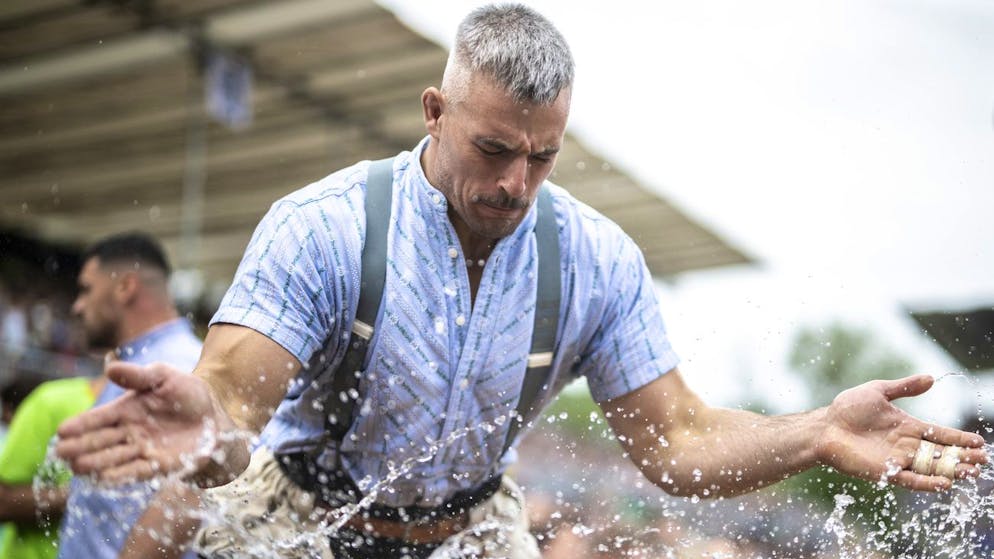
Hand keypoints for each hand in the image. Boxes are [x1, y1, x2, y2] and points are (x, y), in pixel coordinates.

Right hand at [56, 361, 236, 484]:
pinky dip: (119, 476)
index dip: (81, 425)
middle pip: (100, 441)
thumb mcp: (163, 376)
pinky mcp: (158, 466)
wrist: (216, 414)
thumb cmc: (187, 392)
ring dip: (96, 463)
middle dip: (80, 447)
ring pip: (113, 458)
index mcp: (126, 409)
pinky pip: (135, 472)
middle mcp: (129, 432)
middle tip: (62, 452)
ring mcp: (142, 450)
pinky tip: (102, 479)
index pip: (98, 418)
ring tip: (78, 466)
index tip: (62, 431)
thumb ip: (138, 375)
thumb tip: (109, 368)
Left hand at [817, 374, 987, 490]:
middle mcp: (906, 445)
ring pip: (931, 468)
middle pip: (940, 454)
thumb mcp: (878, 391)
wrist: (824, 427)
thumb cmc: (847, 408)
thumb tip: (931, 377)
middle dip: (962, 457)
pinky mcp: (885, 472)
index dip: (959, 438)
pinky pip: (911, 480)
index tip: (979, 441)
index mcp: (907, 427)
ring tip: (971, 472)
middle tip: (982, 460)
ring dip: (952, 471)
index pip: (939, 434)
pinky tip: (945, 482)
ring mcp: (897, 460)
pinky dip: (928, 482)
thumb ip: (904, 388)